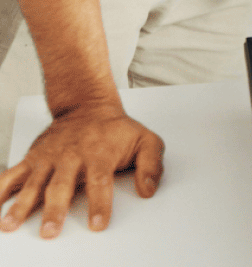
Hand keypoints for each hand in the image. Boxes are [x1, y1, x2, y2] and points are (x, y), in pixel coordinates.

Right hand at [0, 101, 163, 237]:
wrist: (87, 106)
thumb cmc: (116, 129)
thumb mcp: (145, 140)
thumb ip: (151, 165)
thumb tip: (148, 189)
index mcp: (99, 154)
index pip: (100, 181)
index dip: (99, 204)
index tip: (98, 224)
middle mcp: (71, 157)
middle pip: (61, 186)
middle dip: (55, 210)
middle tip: (50, 231)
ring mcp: (49, 159)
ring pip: (33, 184)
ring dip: (21, 205)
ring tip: (10, 225)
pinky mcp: (32, 159)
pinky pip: (12, 175)